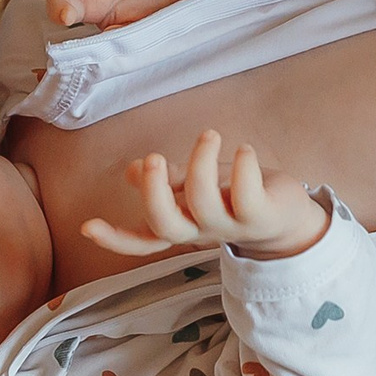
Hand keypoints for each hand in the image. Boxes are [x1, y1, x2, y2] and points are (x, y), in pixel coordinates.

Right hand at [82, 130, 329, 260]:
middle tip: (153, 158)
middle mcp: (202, 231)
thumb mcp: (197, 187)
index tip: (86, 226)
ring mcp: (231, 227)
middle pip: (167, 226)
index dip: (114, 238)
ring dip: (201, 166)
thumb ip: (168, 181)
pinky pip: (247, 198)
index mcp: (182, 225)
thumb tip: (131, 171)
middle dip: (153, 192)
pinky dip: (244, 169)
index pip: (143, 239)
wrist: (289, 218)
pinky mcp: (262, 217)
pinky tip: (244, 150)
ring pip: (205, 207)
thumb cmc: (236, 196)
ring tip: (208, 135)